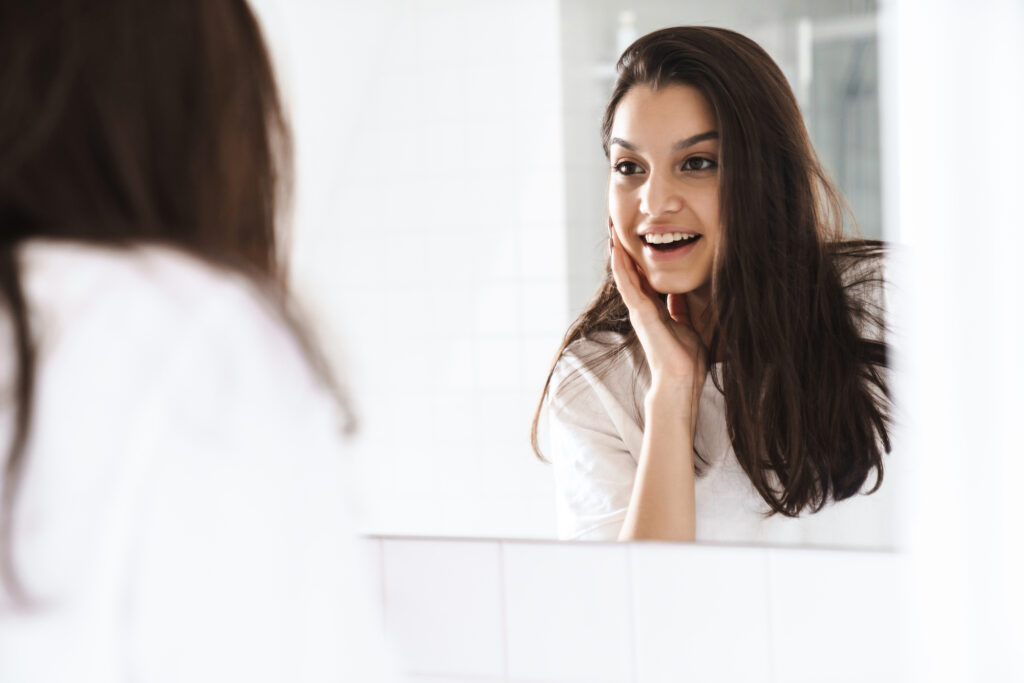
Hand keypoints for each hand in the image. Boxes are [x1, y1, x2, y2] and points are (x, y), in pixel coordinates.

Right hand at [609, 227, 706, 426]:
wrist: (681, 380)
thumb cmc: (686, 360)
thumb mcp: (686, 325)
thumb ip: (680, 309)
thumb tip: (678, 294)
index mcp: (655, 312)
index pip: (643, 281)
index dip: (637, 263)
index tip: (634, 243)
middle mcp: (643, 310)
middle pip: (631, 276)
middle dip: (625, 254)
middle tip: (617, 230)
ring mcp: (639, 312)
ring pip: (625, 277)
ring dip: (619, 255)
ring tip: (614, 233)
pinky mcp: (640, 314)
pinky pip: (628, 286)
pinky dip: (622, 268)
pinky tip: (618, 251)